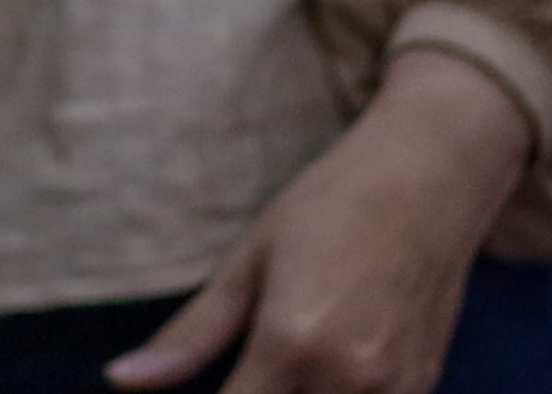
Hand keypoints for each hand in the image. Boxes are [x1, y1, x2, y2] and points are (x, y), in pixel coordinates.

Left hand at [109, 49, 536, 393]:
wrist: (430, 179)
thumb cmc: (329, 205)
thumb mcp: (248, 260)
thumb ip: (190, 335)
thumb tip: (121, 381)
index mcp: (291, 344)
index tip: (196, 392)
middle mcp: (348, 380)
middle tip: (241, 374)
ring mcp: (394, 392)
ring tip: (274, 371)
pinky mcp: (423, 389)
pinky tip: (316, 376)